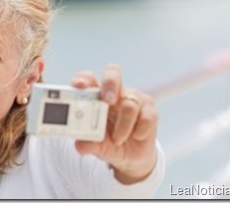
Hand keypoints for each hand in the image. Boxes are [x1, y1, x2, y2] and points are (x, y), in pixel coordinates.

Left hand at [71, 64, 158, 183]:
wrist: (129, 157)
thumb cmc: (107, 142)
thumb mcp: (95, 145)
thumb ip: (87, 143)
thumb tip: (81, 145)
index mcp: (96, 96)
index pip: (89, 78)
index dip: (83, 78)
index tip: (79, 85)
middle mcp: (115, 92)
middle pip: (113, 73)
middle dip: (110, 84)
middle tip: (107, 101)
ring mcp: (133, 99)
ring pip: (130, 103)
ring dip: (123, 125)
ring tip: (117, 140)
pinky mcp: (149, 111)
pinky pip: (148, 115)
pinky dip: (140, 129)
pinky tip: (136, 137)